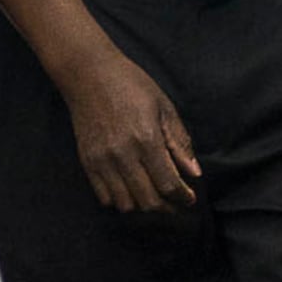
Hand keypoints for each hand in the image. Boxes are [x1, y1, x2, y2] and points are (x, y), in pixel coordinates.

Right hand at [62, 46, 199, 211]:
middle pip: (148, 201)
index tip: (190, 199)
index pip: (168, 184)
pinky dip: (120, 201)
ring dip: (143, 206)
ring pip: (126, 204)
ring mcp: (102, 161)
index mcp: (146, 139)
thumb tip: (194, 173)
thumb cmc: (131, 85)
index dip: (182, 197)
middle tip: (175, 203)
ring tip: (154, 197)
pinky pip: (105, 197)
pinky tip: (131, 190)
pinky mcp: (88, 162)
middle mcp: (123, 155)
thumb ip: (179, 142)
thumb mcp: (164, 107)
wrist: (89, 74)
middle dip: (166, 207)